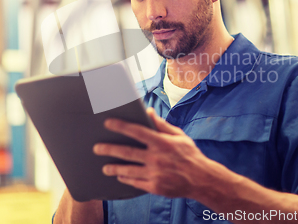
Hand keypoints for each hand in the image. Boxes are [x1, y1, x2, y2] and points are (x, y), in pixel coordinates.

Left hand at [93, 108, 210, 197]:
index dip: (122, 126)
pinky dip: (126, 179)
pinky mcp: (155, 187)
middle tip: (96, 148)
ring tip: (104, 167)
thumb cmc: (189, 154)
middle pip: (128, 153)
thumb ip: (161, 125)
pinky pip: (136, 182)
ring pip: (128, 170)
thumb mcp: (178, 136)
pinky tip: (120, 176)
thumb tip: (148, 111)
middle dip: (109, 149)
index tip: (108, 122)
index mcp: (162, 142)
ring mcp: (155, 174)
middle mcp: (157, 158)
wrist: (201, 179)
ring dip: (114, 168)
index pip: (138, 131)